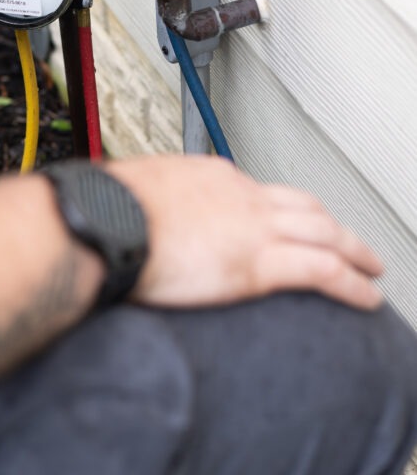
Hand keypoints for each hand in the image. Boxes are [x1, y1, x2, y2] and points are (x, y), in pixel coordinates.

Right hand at [107, 155, 383, 310]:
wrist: (104, 219)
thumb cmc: (105, 208)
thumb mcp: (128, 191)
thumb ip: (141, 200)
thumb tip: (126, 211)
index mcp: (210, 177)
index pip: (259, 191)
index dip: (281, 210)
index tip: (286, 224)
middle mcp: (240, 195)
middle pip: (304, 206)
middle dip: (332, 224)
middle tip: (349, 239)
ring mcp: (252, 227)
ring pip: (325, 234)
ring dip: (355, 252)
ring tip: (371, 268)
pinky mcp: (257, 264)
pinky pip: (322, 272)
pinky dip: (351, 285)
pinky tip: (366, 297)